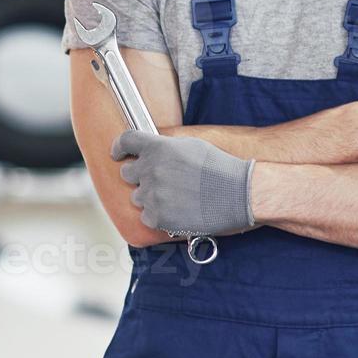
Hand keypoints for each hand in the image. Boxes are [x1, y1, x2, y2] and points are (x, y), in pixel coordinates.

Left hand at [110, 130, 255, 236]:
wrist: (239, 194)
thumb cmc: (220, 168)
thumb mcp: (191, 145)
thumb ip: (165, 147)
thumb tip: (151, 151)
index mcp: (157, 147)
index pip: (125, 141)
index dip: (119, 147)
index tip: (118, 154)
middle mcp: (150, 169)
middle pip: (127, 172)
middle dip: (139, 176)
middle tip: (159, 181)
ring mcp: (152, 194)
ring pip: (137, 197)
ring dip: (150, 197)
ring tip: (175, 198)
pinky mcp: (158, 217)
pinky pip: (146, 216)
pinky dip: (157, 215)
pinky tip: (176, 211)